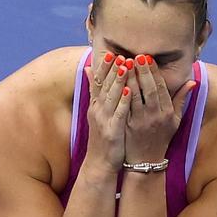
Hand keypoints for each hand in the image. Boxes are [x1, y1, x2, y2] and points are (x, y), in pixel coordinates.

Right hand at [82, 53, 132, 176]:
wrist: (99, 163)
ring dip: (118, 81)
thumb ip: (95, 91)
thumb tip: (87, 69)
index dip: (103, 68)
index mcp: (96, 106)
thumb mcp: (97, 113)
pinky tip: (129, 91)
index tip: (110, 53)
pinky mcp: (112, 131)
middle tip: (119, 54)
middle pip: (104, 86)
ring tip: (125, 66)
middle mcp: (98, 110)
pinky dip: (123, 101)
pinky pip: (119, 113)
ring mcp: (104, 120)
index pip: (98, 82)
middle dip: (111, 70)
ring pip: (111, 97)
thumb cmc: (103, 137)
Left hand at [124, 55, 196, 162]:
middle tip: (137, 56)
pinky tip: (115, 82)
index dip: (154, 72)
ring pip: (134, 96)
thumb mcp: (175, 120)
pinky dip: (119, 93)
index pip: (160, 87)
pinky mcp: (127, 126)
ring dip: (129, 78)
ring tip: (124, 63)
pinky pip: (123, 106)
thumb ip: (181, 99)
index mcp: (166, 112)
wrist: (146, 161)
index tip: (148, 58)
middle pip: (148, 89)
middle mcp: (154, 115)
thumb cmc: (161, 138)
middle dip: (142, 71)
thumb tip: (192, 81)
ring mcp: (140, 121)